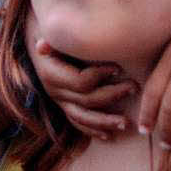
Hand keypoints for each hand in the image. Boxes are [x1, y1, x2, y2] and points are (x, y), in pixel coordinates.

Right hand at [25, 11, 136, 139]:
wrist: (37, 42)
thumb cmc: (51, 34)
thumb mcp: (51, 33)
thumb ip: (53, 39)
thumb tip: (41, 45)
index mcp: (52, 75)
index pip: (80, 82)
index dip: (100, 75)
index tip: (118, 67)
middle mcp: (55, 92)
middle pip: (87, 100)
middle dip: (112, 95)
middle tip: (133, 87)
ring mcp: (60, 102)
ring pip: (83, 119)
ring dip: (105, 122)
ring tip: (125, 123)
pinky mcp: (65, 107)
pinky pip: (79, 124)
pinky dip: (94, 131)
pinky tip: (110, 136)